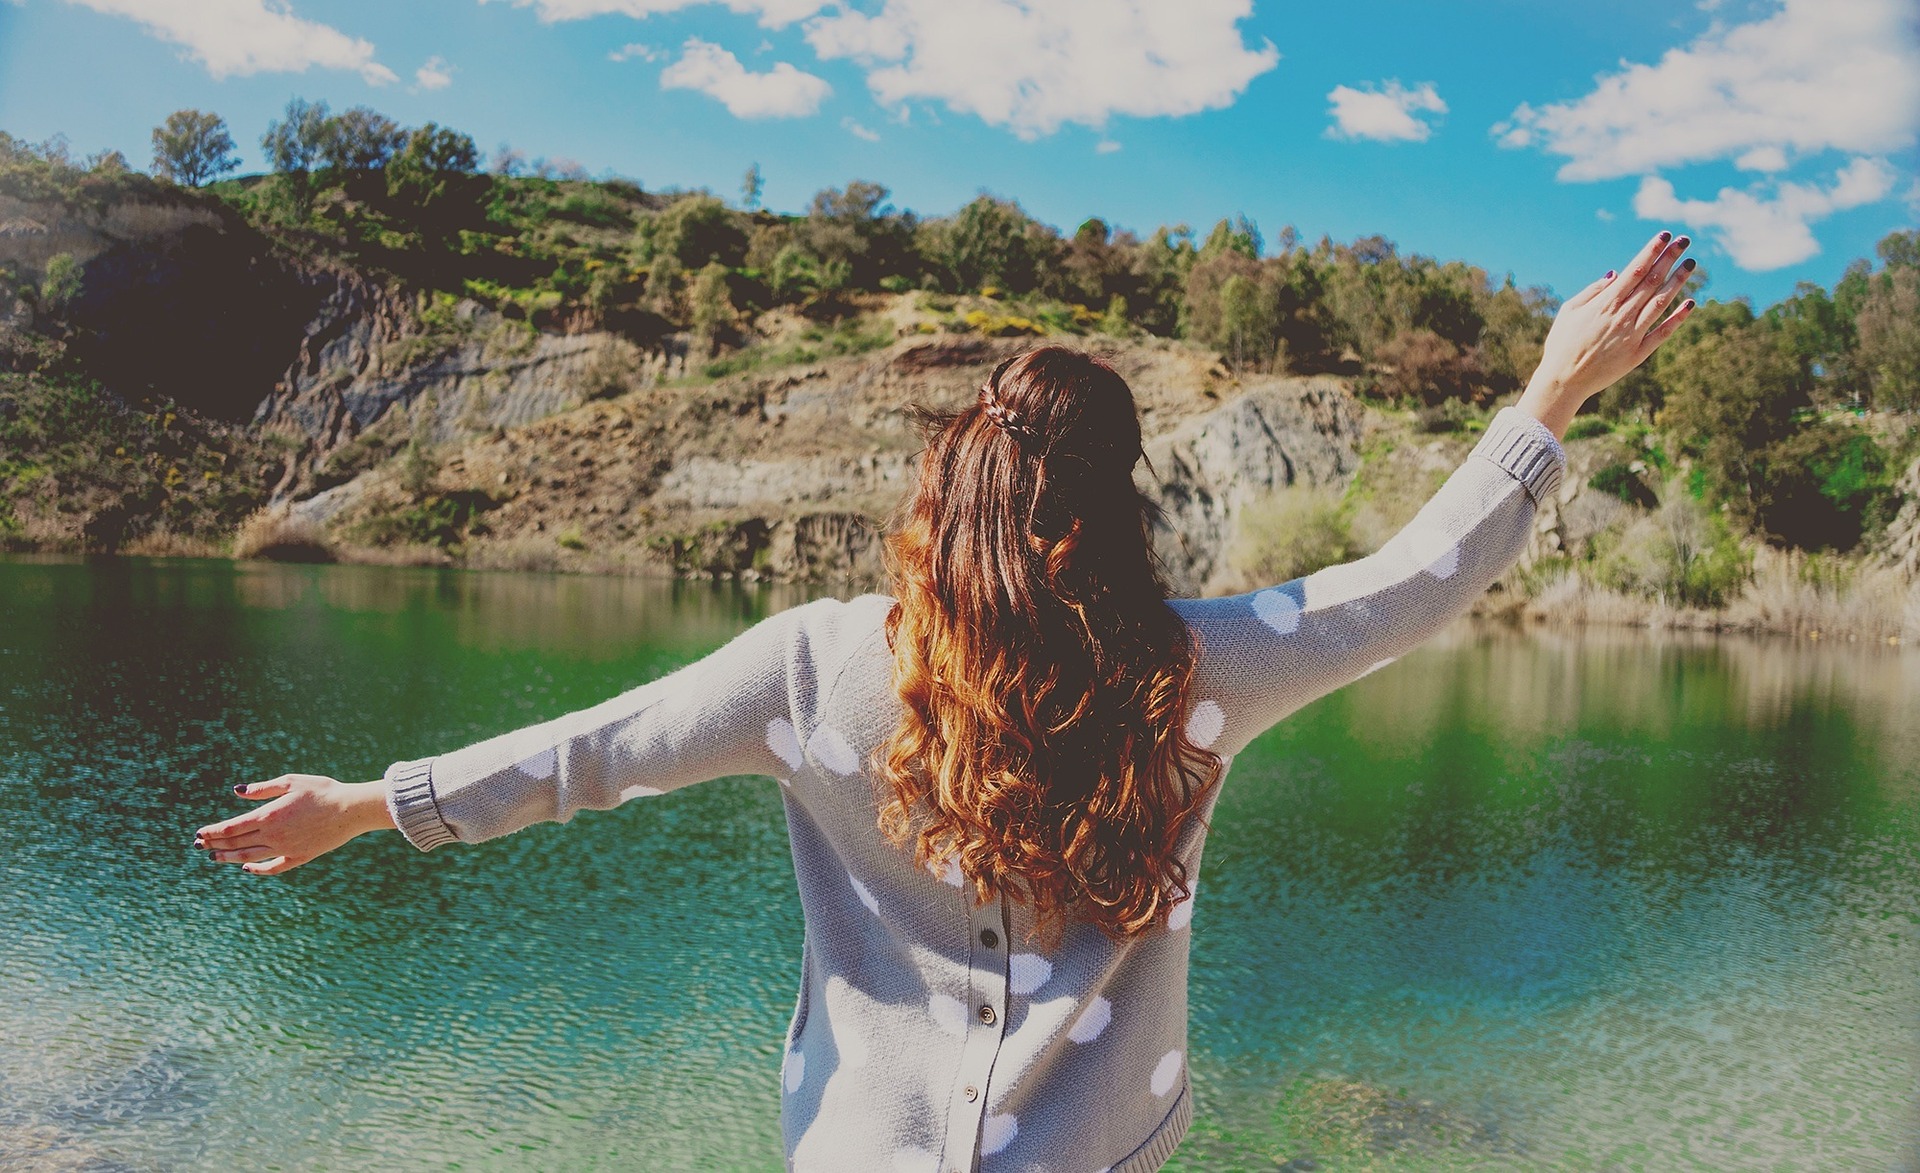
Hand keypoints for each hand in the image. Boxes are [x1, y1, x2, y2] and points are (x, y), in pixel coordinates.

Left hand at [194, 774, 395, 874]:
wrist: (350, 810)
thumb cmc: (322, 791)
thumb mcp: (291, 782)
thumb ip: (262, 789)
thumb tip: (237, 791)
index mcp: (268, 816)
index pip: (231, 828)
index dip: (212, 831)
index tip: (199, 834)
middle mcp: (273, 836)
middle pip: (235, 843)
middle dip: (215, 844)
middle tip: (199, 846)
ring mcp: (285, 849)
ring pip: (248, 856)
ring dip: (228, 857)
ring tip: (214, 858)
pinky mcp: (299, 857)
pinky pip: (272, 868)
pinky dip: (256, 870)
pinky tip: (246, 867)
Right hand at [1518, 230, 1695, 437]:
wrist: (1563, 381)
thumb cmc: (1562, 344)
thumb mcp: (1569, 312)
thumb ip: (1593, 292)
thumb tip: (1615, 275)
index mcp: (1605, 304)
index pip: (1634, 271)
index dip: (1651, 252)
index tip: (1664, 236)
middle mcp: (1622, 316)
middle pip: (1651, 281)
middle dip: (1669, 258)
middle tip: (1684, 240)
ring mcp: (1633, 335)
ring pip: (1661, 303)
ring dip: (1678, 281)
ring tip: (1690, 263)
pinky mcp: (1638, 354)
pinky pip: (1663, 333)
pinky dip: (1678, 318)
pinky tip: (1691, 303)